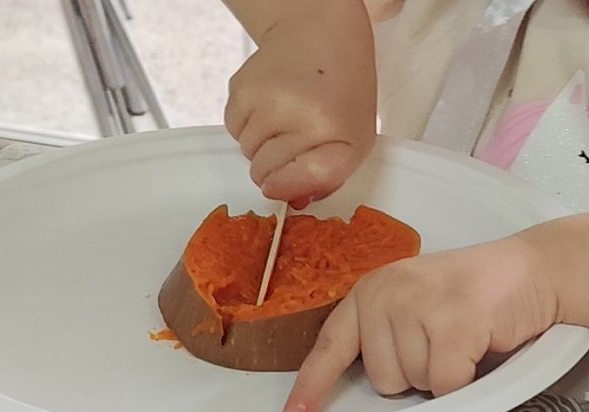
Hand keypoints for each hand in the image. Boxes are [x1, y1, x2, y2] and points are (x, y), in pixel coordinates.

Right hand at [224, 11, 376, 207]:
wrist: (320, 33)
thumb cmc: (343, 92)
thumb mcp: (354, 138)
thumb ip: (327, 177)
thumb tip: (292, 201)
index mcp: (334, 129)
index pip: (299, 179)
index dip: (288, 188)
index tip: (285, 186)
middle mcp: (297, 113)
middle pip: (265, 171)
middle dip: (275, 168)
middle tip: (292, 144)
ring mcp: (265, 98)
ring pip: (247, 153)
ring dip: (261, 146)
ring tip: (284, 121)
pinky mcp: (241, 86)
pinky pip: (233, 130)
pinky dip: (247, 127)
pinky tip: (269, 107)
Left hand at [280, 236, 559, 411]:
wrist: (535, 269)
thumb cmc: (478, 296)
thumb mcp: (417, 305)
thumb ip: (386, 335)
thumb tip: (364, 389)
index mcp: (371, 290)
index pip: (330, 345)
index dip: (312, 387)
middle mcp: (386, 292)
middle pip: (382, 379)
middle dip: (417, 375)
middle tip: (447, 341)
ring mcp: (419, 304)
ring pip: (415, 384)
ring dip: (444, 375)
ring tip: (465, 339)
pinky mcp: (454, 321)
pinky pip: (446, 384)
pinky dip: (467, 379)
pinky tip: (480, 345)